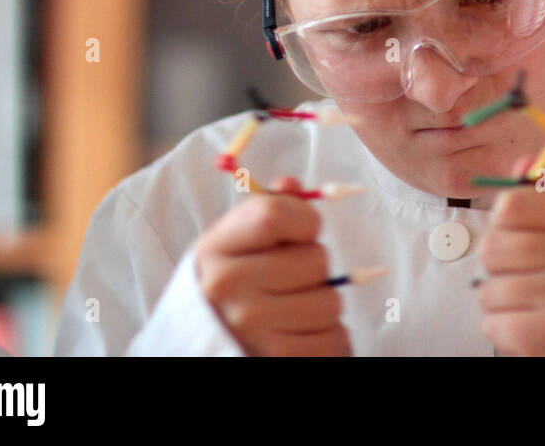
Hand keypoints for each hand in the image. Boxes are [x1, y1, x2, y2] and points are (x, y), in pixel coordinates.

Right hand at [195, 177, 351, 355]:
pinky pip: (336, 339)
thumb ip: (267, 210)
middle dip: (313, 270)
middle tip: (289, 282)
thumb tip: (292, 185)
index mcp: (215, 249)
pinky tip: (300, 335)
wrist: (208, 345)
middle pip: (316, 259)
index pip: (275, 216)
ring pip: (332, 302)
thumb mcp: (236, 243)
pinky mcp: (277, 359)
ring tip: (292, 312)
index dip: (304, 220)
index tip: (302, 232)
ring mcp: (250, 328)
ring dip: (322, 306)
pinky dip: (328, 339)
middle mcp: (226, 288)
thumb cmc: (233, 286)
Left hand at [476, 170, 544, 355]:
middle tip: (526, 277)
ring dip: (499, 302)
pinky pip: (492, 324)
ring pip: (489, 290)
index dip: (504, 225)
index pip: (510, 205)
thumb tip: (523, 163)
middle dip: (498, 267)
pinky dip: (500, 329)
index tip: (522, 238)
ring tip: (529, 303)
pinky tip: (525, 324)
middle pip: (492, 247)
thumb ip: (543, 198)